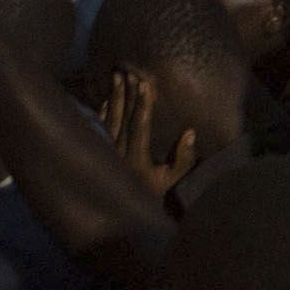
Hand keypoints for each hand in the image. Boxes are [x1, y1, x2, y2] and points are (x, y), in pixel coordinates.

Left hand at [98, 70, 200, 201]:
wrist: (129, 219)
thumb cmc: (159, 198)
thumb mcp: (176, 181)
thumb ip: (185, 158)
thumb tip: (190, 132)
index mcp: (137, 161)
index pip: (140, 126)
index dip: (143, 104)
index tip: (146, 84)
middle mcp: (118, 156)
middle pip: (122, 118)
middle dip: (126, 93)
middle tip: (128, 71)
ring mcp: (106, 156)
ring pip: (109, 121)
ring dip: (113, 97)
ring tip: (116, 75)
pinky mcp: (100, 157)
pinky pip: (99, 130)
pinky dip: (101, 113)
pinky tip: (104, 99)